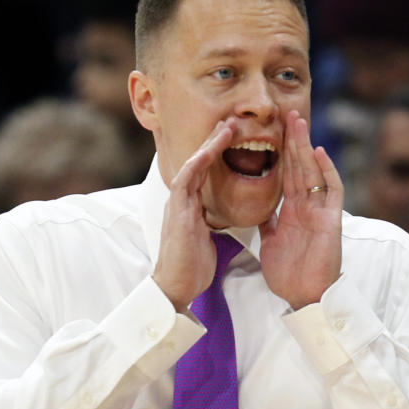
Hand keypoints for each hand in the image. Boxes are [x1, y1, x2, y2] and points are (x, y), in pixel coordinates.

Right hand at [152, 119, 234, 311]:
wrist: (176, 287)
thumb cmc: (192, 265)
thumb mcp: (206, 237)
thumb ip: (209, 221)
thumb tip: (217, 213)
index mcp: (190, 205)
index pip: (204, 172)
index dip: (217, 153)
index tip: (232, 136)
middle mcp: (181, 200)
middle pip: (198, 162)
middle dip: (213, 141)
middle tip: (230, 121)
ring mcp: (177, 205)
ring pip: (192, 166)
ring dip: (208, 146)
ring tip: (225, 128)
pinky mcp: (176, 213)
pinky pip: (185, 183)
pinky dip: (195, 165)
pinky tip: (206, 152)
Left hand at [260, 111, 343, 309]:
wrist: (304, 296)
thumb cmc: (289, 274)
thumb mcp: (269, 242)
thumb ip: (267, 221)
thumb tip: (257, 207)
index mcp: (291, 210)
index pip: (285, 174)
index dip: (280, 153)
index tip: (272, 131)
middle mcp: (307, 206)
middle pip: (299, 166)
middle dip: (293, 141)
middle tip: (287, 114)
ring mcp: (320, 211)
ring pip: (313, 172)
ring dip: (306, 147)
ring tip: (299, 122)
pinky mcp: (331, 220)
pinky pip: (331, 191)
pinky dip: (326, 171)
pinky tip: (318, 153)